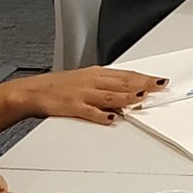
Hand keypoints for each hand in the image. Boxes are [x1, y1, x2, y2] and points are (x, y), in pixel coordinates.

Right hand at [16, 67, 167, 124]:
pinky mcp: (71, 107)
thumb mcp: (86, 80)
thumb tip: (128, 92)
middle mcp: (92, 82)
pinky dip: (100, 115)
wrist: (32, 91)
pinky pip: (88, 111)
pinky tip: (111, 118)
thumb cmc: (59, 87)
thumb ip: (107, 87)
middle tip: (160, 87)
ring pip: (109, 95)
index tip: (160, 80)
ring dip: (127, 97)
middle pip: (122, 83)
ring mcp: (82, 94)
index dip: (145, 77)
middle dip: (143, 84)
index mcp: (96, 74)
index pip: (126, 74)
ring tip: (142, 98)